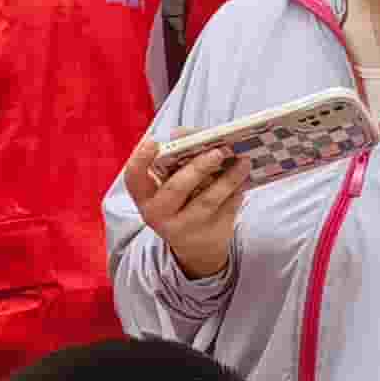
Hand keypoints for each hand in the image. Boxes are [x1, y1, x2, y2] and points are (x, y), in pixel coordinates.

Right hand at [119, 131, 245, 279]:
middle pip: (176, 188)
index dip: (140, 160)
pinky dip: (238, 190)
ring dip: (229, 178)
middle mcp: (159, 214)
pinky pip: (227, 208)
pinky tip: (245, 178)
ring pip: (208, 200)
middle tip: (218, 152)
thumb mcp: (170, 185)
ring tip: (243, 161)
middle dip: (198, 167)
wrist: (196, 246)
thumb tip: (185, 133)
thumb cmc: (180, 203)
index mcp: (145, 197)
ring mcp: (185, 227)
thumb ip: (175, 159)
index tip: (154, 142)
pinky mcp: (210, 233)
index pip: (134, 178)